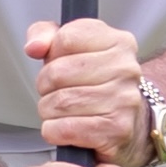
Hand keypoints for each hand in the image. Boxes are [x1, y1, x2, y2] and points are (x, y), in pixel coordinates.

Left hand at [26, 13, 146, 166]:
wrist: (131, 125)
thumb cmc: (97, 86)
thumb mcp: (72, 50)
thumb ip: (47, 34)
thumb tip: (34, 46)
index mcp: (118, 42)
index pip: (66, 38)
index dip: (52, 55)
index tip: (60, 64)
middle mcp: (125, 68)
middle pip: (57, 72)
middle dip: (46, 87)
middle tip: (57, 93)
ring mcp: (123, 100)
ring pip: (60, 103)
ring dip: (49, 112)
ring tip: (62, 112)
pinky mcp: (116, 130)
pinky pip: (65, 129)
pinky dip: (54, 131)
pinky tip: (65, 129)